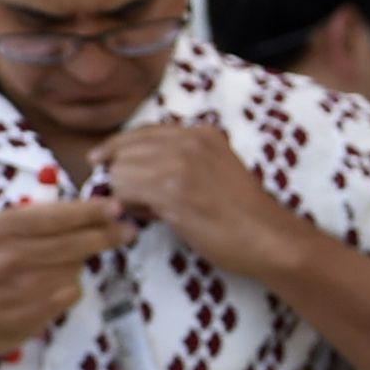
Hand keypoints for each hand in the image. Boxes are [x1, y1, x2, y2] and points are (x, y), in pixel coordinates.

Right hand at [0, 199, 129, 369]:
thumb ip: (24, 222)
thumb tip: (72, 211)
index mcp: (2, 228)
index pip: (62, 214)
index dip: (94, 210)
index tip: (115, 208)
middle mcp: (18, 252)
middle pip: (81, 239)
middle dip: (108, 234)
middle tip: (124, 231)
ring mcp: (31, 283)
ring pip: (78, 266)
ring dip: (75, 265)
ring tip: (50, 271)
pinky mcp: (40, 308)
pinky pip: (73, 291)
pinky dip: (66, 290)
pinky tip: (44, 292)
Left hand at [93, 121, 305, 282]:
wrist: (268, 238)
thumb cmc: (239, 213)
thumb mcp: (212, 169)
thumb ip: (176, 159)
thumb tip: (126, 165)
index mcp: (201, 133)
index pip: (140, 131)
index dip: (117, 147)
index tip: (100, 159)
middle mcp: (190, 140)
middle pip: (124, 150)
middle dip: (122, 175)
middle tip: (141, 200)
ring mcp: (182, 162)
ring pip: (120, 171)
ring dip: (125, 194)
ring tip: (152, 210)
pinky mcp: (173, 189)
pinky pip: (124, 191)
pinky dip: (130, 206)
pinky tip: (153, 216)